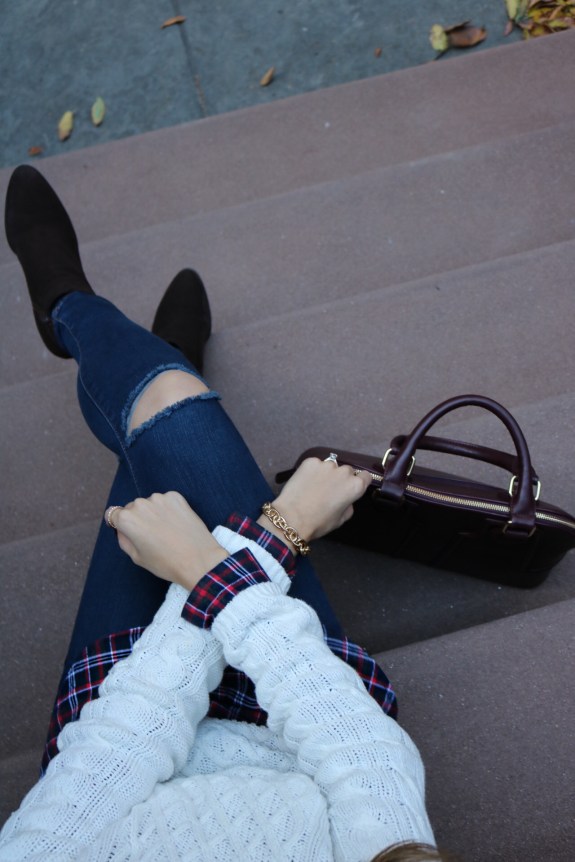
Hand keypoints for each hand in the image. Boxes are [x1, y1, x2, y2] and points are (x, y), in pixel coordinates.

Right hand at [105, 492, 227, 590]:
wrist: (199, 560)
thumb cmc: (166, 563)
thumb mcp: (136, 557)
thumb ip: (124, 539)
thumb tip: (121, 528)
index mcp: (126, 519)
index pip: (114, 514)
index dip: (121, 525)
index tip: (131, 533)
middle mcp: (140, 504)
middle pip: (133, 508)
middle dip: (139, 518)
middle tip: (153, 536)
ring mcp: (159, 498)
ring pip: (150, 504)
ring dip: (154, 513)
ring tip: (167, 532)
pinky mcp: (176, 497)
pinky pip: (166, 501)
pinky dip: (169, 509)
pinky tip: (177, 524)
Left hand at [258, 457, 371, 547]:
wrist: (292, 517)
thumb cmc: (319, 522)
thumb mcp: (341, 519)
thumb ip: (349, 505)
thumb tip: (346, 498)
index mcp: (355, 486)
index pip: (365, 476)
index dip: (359, 482)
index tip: (350, 488)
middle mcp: (343, 472)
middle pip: (347, 471)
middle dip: (341, 478)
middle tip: (329, 490)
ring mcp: (326, 464)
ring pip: (331, 466)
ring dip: (327, 473)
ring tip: (315, 486)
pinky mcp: (310, 461)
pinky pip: (316, 464)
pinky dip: (312, 471)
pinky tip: (305, 482)